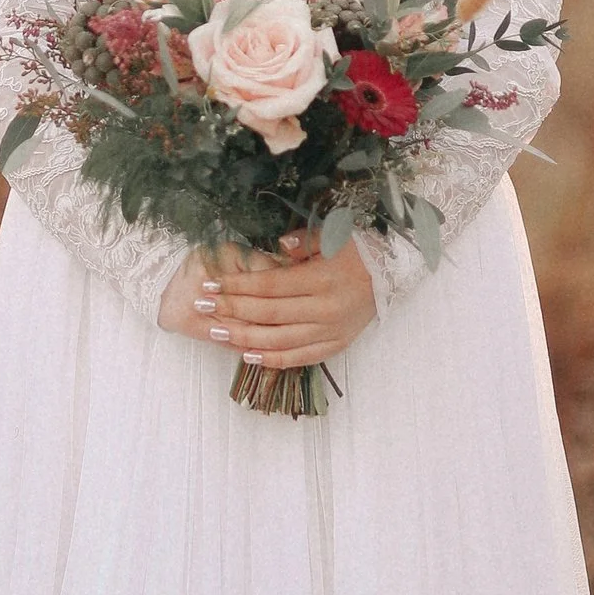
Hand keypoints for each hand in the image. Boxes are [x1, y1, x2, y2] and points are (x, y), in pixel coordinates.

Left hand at [157, 228, 377, 367]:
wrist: (391, 276)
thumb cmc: (357, 251)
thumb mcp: (335, 235)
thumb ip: (305, 240)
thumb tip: (278, 244)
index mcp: (323, 279)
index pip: (271, 287)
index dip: (238, 286)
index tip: (212, 285)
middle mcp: (326, 310)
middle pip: (269, 314)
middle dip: (231, 310)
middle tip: (202, 305)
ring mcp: (330, 332)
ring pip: (278, 341)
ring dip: (243, 337)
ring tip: (215, 331)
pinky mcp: (334, 345)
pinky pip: (298, 358)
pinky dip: (271, 359)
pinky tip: (246, 353)